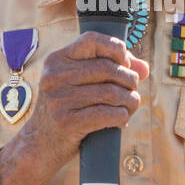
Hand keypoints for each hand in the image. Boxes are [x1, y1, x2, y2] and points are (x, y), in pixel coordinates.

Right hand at [0, 31, 148, 184]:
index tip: (125, 63)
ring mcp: (59, 99)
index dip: (116, 48)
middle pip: (108, 68)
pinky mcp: (67, 122)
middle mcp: (55, 76)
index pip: (92, 40)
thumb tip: (144, 68)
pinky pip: (108, 114)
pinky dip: (122, 117)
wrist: (40, 144)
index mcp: (57, 60)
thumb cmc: (67, 109)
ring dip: (130, 101)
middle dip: (129, 80)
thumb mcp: (79, 84)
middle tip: (132, 91)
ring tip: (130, 106)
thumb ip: (110, 70)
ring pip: (112, 93)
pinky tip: (121, 120)